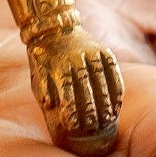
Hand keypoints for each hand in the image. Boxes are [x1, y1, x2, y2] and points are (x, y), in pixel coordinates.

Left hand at [26, 25, 123, 156]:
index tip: (73, 126)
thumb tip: (49, 104)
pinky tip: (117, 104)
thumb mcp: (38, 73)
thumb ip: (43, 89)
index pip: (65, 89)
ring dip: (106, 101)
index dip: (70, 108)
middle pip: (85, 86)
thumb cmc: (46, 59)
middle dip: (89, 108)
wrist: (56, 29)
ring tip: (108, 119)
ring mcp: (92, 52)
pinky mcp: (104, 51)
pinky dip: (116, 88)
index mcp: (58, 64)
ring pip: (102, 79)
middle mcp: (76, 57)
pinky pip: (113, 71)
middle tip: (93, 127)